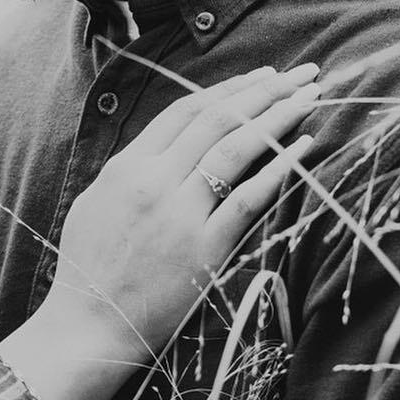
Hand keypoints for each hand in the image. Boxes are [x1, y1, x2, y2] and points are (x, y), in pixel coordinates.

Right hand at [0, 64, 316, 399]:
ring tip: (312, 96)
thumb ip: (131, 171)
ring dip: (279, 116)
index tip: (263, 75)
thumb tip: (165, 148)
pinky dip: (280, 168)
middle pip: (218, 119)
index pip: (185, 110)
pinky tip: (305, 146)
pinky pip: (249, 199)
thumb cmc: (88, 271)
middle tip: (303, 72)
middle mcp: (154, 182)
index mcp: (127, 167)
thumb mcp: (96, 203)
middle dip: (266, 90)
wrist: (87, 327)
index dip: (229, 88)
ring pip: (237, 148)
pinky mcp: (205, 249)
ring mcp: (181, 215)